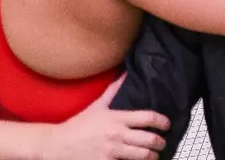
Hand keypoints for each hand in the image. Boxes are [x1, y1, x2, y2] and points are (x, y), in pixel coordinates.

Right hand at [38, 76, 169, 159]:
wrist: (57, 145)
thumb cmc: (78, 126)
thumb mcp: (97, 106)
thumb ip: (113, 91)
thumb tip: (125, 73)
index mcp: (117, 118)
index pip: (148, 118)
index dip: (163, 121)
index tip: (167, 125)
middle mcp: (117, 134)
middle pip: (149, 139)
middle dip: (160, 142)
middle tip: (162, 143)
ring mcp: (112, 151)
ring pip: (142, 155)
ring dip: (152, 156)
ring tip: (154, 155)